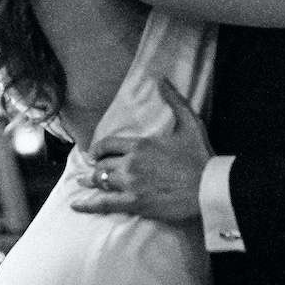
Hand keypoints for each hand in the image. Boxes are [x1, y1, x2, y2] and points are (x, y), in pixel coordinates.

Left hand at [70, 83, 210, 223]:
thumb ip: (174, 101)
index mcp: (140, 145)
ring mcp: (130, 185)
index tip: (95, 153)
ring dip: (91, 181)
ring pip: (101, 181)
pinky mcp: (134, 204)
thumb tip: (161, 80)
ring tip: (83, 182)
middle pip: (102, 164)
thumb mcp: (190, 123)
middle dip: (97, 166)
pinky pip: (104, 204)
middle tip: (93, 170)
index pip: (108, 144)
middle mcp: (130, 163)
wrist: (208, 188)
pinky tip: (76, 204)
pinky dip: (87, 205)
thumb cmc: (200, 157)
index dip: (99, 149)